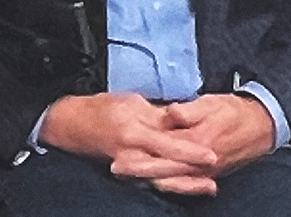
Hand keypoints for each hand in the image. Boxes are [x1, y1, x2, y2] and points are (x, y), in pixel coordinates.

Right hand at [38, 92, 216, 189]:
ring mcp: (128, 169)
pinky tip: (186, 186)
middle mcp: (131, 156)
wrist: (74, 126)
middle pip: (168, 170)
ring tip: (209, 187)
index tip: (212, 154)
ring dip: (186, 185)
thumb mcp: (132, 103)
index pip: (169, 145)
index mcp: (134, 133)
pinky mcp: (127, 175)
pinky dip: (171, 186)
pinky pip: (152, 182)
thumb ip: (158, 114)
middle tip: (216, 175)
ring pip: (162, 181)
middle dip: (193, 175)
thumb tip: (181, 120)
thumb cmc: (103, 109)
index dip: (191, 152)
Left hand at [110, 94, 275, 195]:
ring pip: (171, 179)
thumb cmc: (235, 111)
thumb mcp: (210, 103)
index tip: (119, 152)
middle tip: (115, 167)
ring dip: (147, 178)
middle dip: (137, 170)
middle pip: (162, 170)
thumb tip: (169, 113)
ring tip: (126, 174)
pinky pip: (182, 183)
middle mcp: (199, 161)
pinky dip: (165, 183)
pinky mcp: (207, 173)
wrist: (261, 126)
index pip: (163, 148)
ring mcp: (204, 171)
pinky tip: (151, 180)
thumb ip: (188, 110)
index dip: (140, 151)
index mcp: (197, 140)